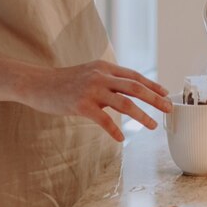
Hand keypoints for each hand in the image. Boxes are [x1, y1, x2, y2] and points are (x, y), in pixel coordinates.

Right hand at [18, 60, 171, 141]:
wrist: (37, 83)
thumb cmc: (65, 82)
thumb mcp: (90, 74)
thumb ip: (108, 80)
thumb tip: (129, 91)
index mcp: (105, 68)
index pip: (135, 76)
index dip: (153, 85)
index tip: (166, 94)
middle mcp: (101, 76)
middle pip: (135, 87)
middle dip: (155, 99)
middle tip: (169, 109)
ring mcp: (91, 90)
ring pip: (124, 103)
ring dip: (141, 115)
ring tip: (152, 125)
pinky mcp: (80, 104)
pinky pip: (103, 119)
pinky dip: (114, 130)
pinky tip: (122, 138)